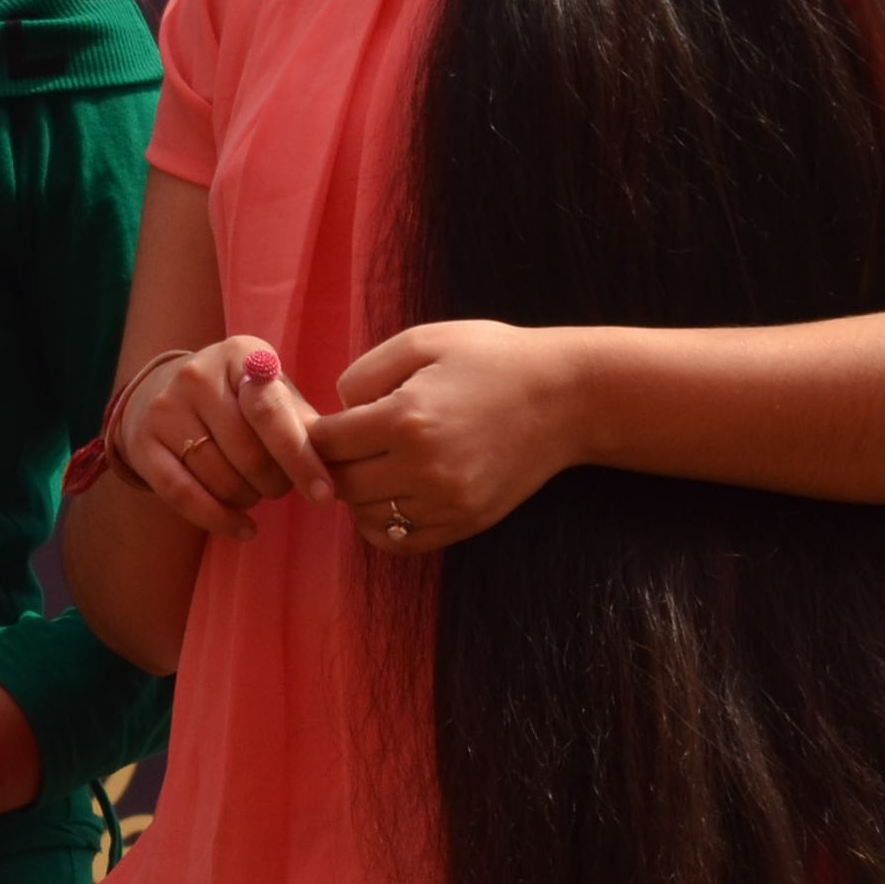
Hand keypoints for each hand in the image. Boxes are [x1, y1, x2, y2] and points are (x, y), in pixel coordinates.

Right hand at [110, 336, 338, 538]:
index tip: (325, 494)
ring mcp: (165, 408)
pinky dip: (218, 519)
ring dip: (248, 498)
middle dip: (275, 482)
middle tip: (280, 486)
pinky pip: (183, 495)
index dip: (301, 458)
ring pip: (219, 476)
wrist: (162, 394)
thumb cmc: (238, 402)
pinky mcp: (141, 442)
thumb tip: (340, 464)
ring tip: (255, 493)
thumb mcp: (273, 397)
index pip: (272, 412)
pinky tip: (243, 528)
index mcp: (240, 355)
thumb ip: (305, 424)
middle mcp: (197, 374)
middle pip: (247, 452)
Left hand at [308, 320, 584, 553]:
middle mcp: (424, 468)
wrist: (567, 397)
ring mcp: (447, 502)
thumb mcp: (423, 342)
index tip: (326, 421)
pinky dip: (383, 524)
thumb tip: (335, 411)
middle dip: (333, 463)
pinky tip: (390, 495)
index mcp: (407, 419)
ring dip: (357, 494)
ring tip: (372, 465)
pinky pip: (401, 541)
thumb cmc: (493, 359)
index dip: (317, 430)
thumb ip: (365, 373)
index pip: (327, 442)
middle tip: (345, 444)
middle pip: (341, 484)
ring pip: (366, 516)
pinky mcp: (466, 522)